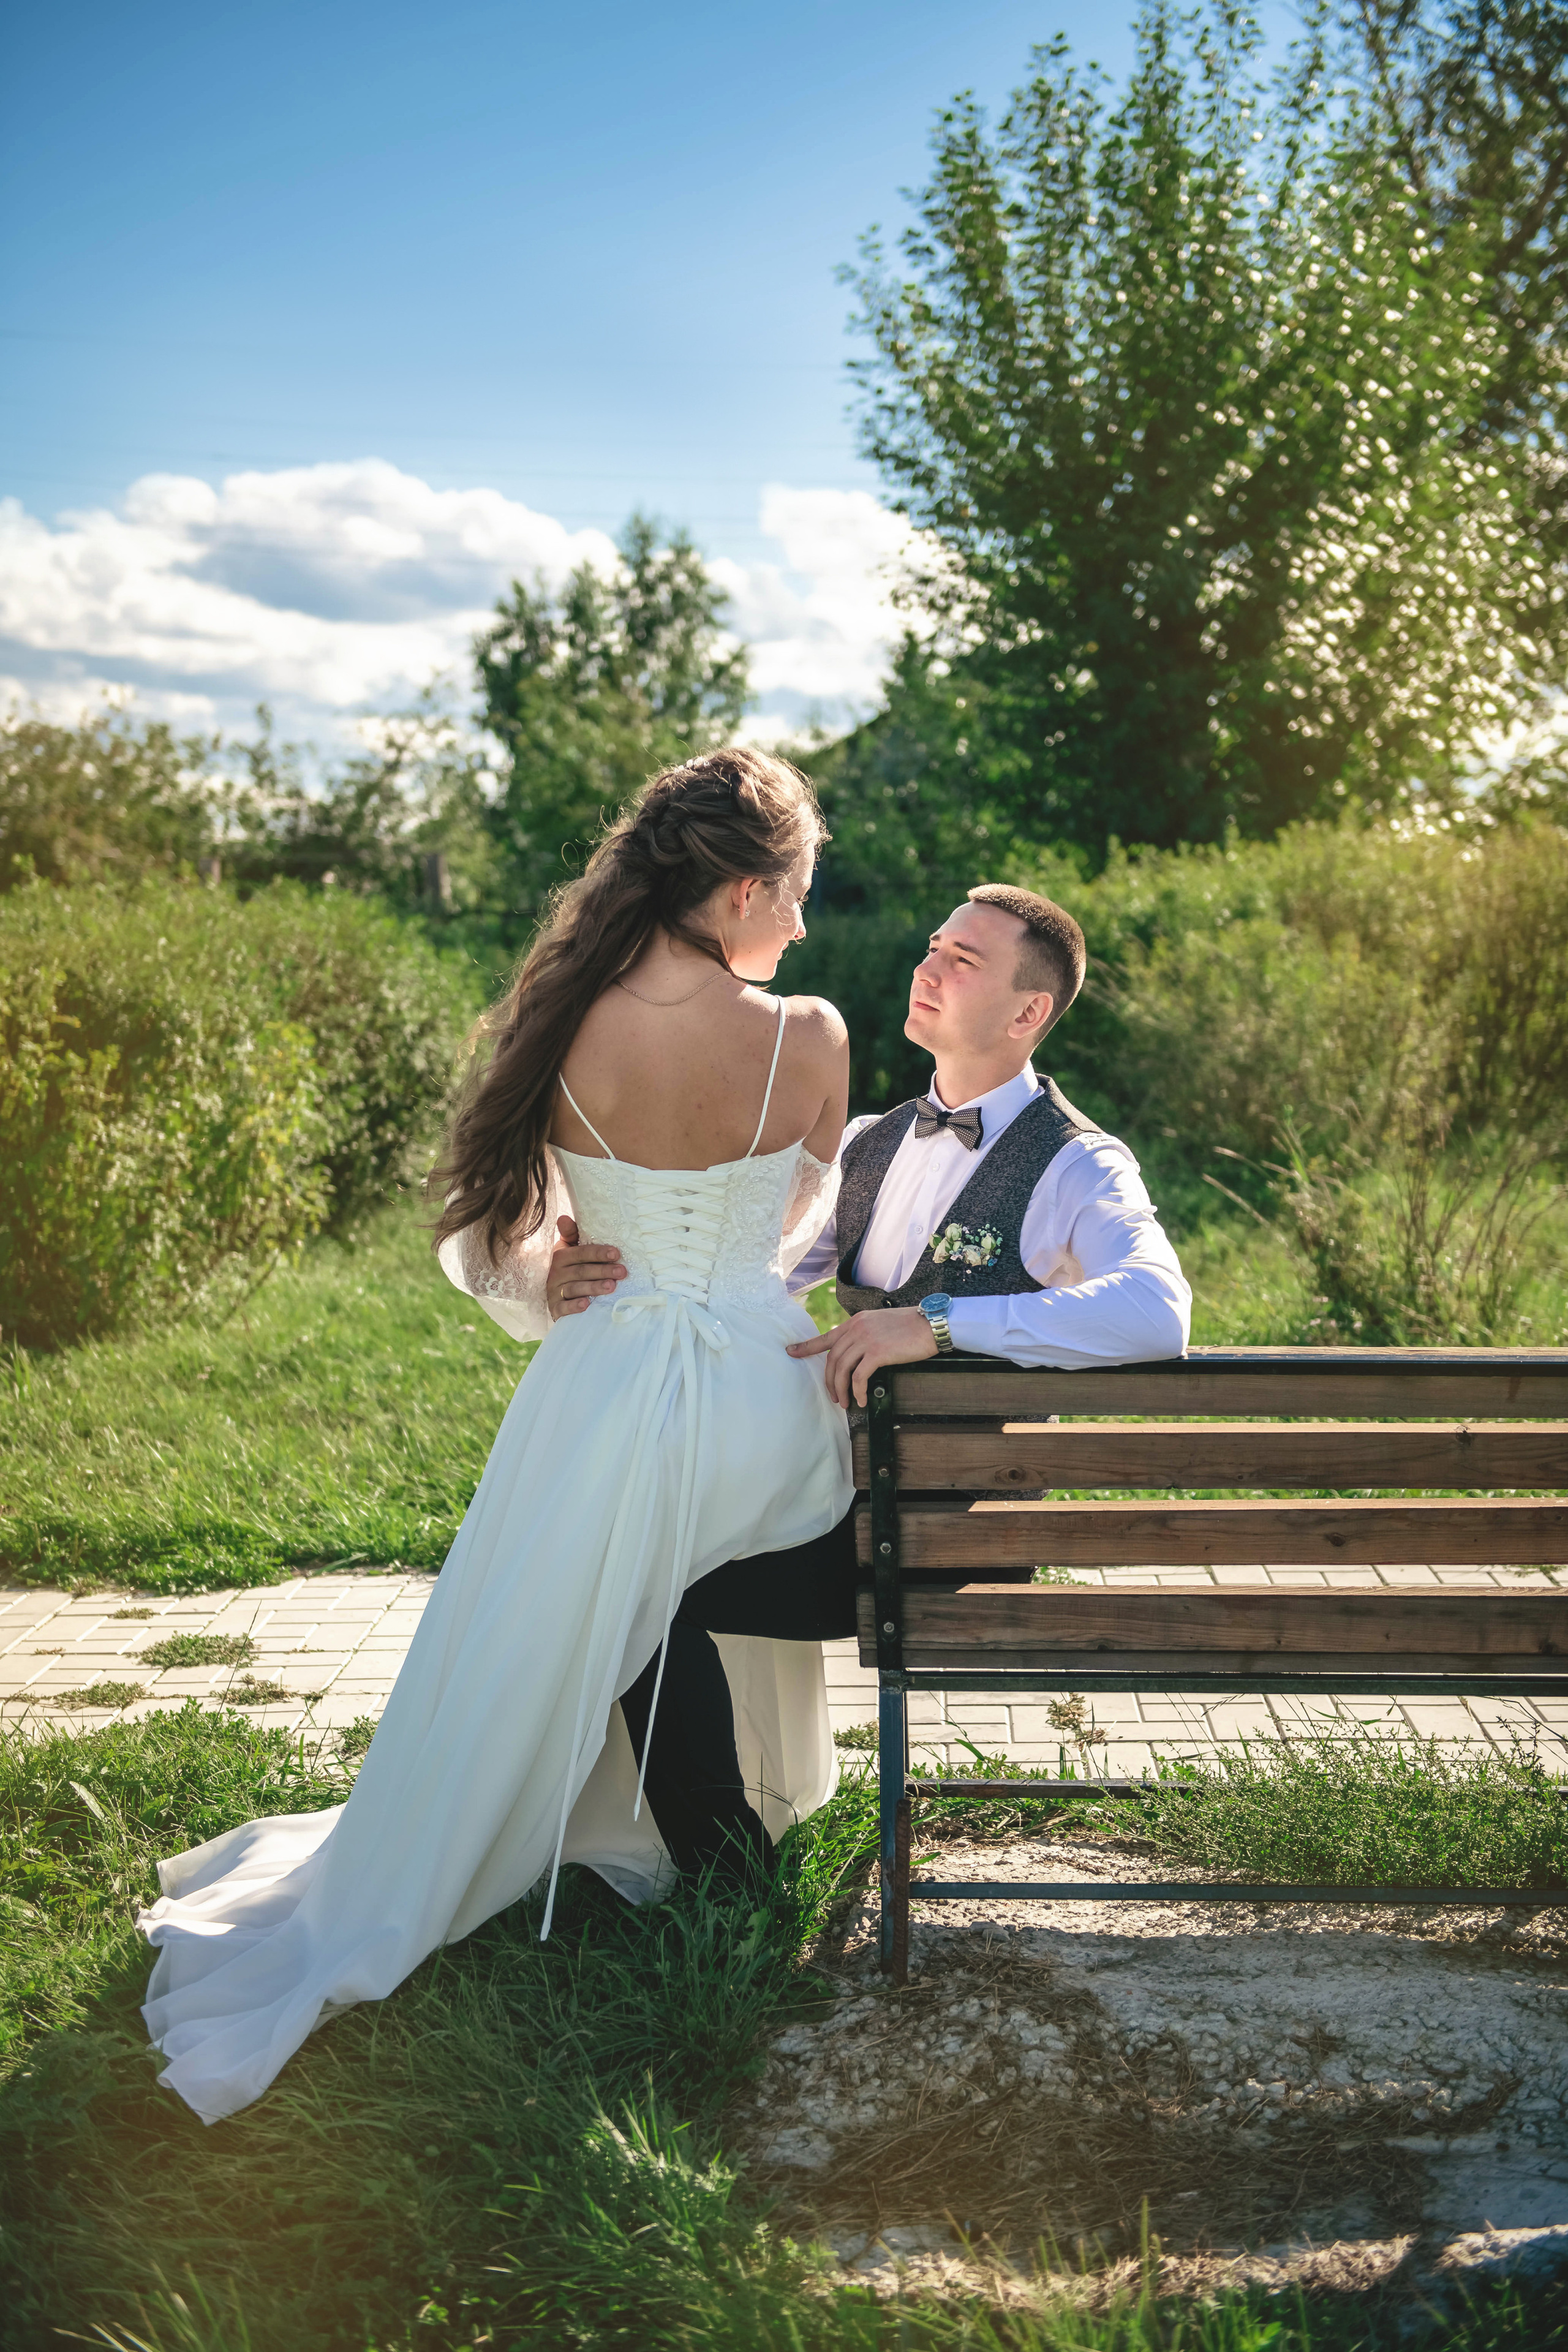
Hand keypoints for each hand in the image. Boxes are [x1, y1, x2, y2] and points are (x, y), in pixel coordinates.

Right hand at [545, 1216, 627, 1319]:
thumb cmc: (569, 1267)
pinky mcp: (555, 1307)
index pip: (581, 1253)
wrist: (554, 1293)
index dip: (598, 1253)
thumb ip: (570, 1234)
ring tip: (611, 1287)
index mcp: (562, 1256)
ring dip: (593, 1287)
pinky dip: (573, 1306)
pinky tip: (586, 1304)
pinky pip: (563, 1307)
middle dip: (602, 1271)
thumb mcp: (568, 1249)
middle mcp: (557, 1273)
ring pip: (575, 1288)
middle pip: (581, 1271)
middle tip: (622, 1272)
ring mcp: (555, 1291)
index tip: (616, 1253)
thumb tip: (563, 1217)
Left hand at [786, 1305, 936, 1406]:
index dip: (806, 1346)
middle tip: (833, 1397)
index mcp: (856, 1322)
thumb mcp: (881, 1325)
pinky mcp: (878, 1352)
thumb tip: (857, 1354)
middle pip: (832, 1358)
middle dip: (829, 1380)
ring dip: (841, 1389)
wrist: (931, 1324)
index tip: (790, 1352)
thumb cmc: (911, 1327)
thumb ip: (865, 1335)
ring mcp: (866, 1340)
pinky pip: (859, 1377)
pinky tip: (860, 1399)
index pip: (826, 1337)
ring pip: (842, 1369)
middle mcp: (857, 1328)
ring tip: (845, 1403)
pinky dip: (857, 1391)